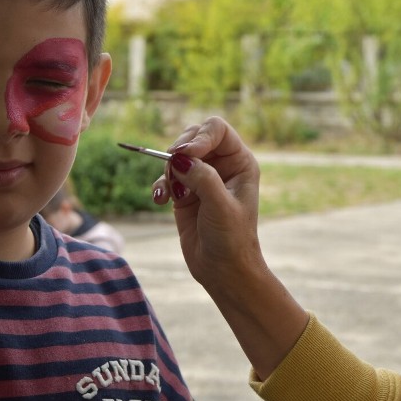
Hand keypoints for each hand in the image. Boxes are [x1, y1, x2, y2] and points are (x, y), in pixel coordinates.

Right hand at [151, 116, 308, 378]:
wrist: (222, 270)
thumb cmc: (231, 239)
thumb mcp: (220, 206)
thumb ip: (202, 178)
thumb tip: (178, 158)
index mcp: (239, 161)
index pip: (216, 129)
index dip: (199, 136)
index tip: (186, 154)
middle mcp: (221, 165)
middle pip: (193, 136)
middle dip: (179, 150)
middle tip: (173, 169)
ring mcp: (201, 177)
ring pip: (175, 156)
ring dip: (168, 171)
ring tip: (172, 195)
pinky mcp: (184, 193)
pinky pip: (166, 176)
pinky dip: (160, 185)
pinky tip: (160, 201)